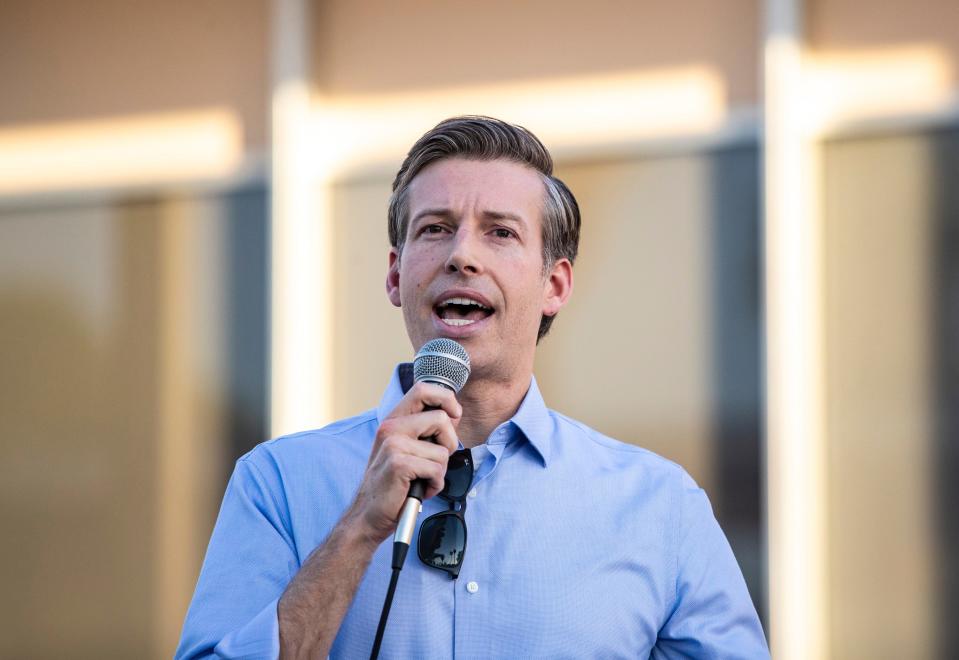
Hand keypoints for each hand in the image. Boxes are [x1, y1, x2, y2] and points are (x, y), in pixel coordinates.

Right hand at [344, 382, 461, 543]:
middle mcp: (391, 427)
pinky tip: (420, 490)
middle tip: (435, 460)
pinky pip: (437, 469)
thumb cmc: (393, 484)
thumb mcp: (406, 449)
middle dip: (449, 443)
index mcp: (393, 420)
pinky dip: (435, 484)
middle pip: (442, 418)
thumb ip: (425, 430)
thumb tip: (453, 414)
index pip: (423, 389)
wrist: (368, 514)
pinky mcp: (399, 463)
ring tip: (422, 479)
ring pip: (443, 450)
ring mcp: (393, 444)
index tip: (454, 415)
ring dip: (440, 471)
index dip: (446, 398)